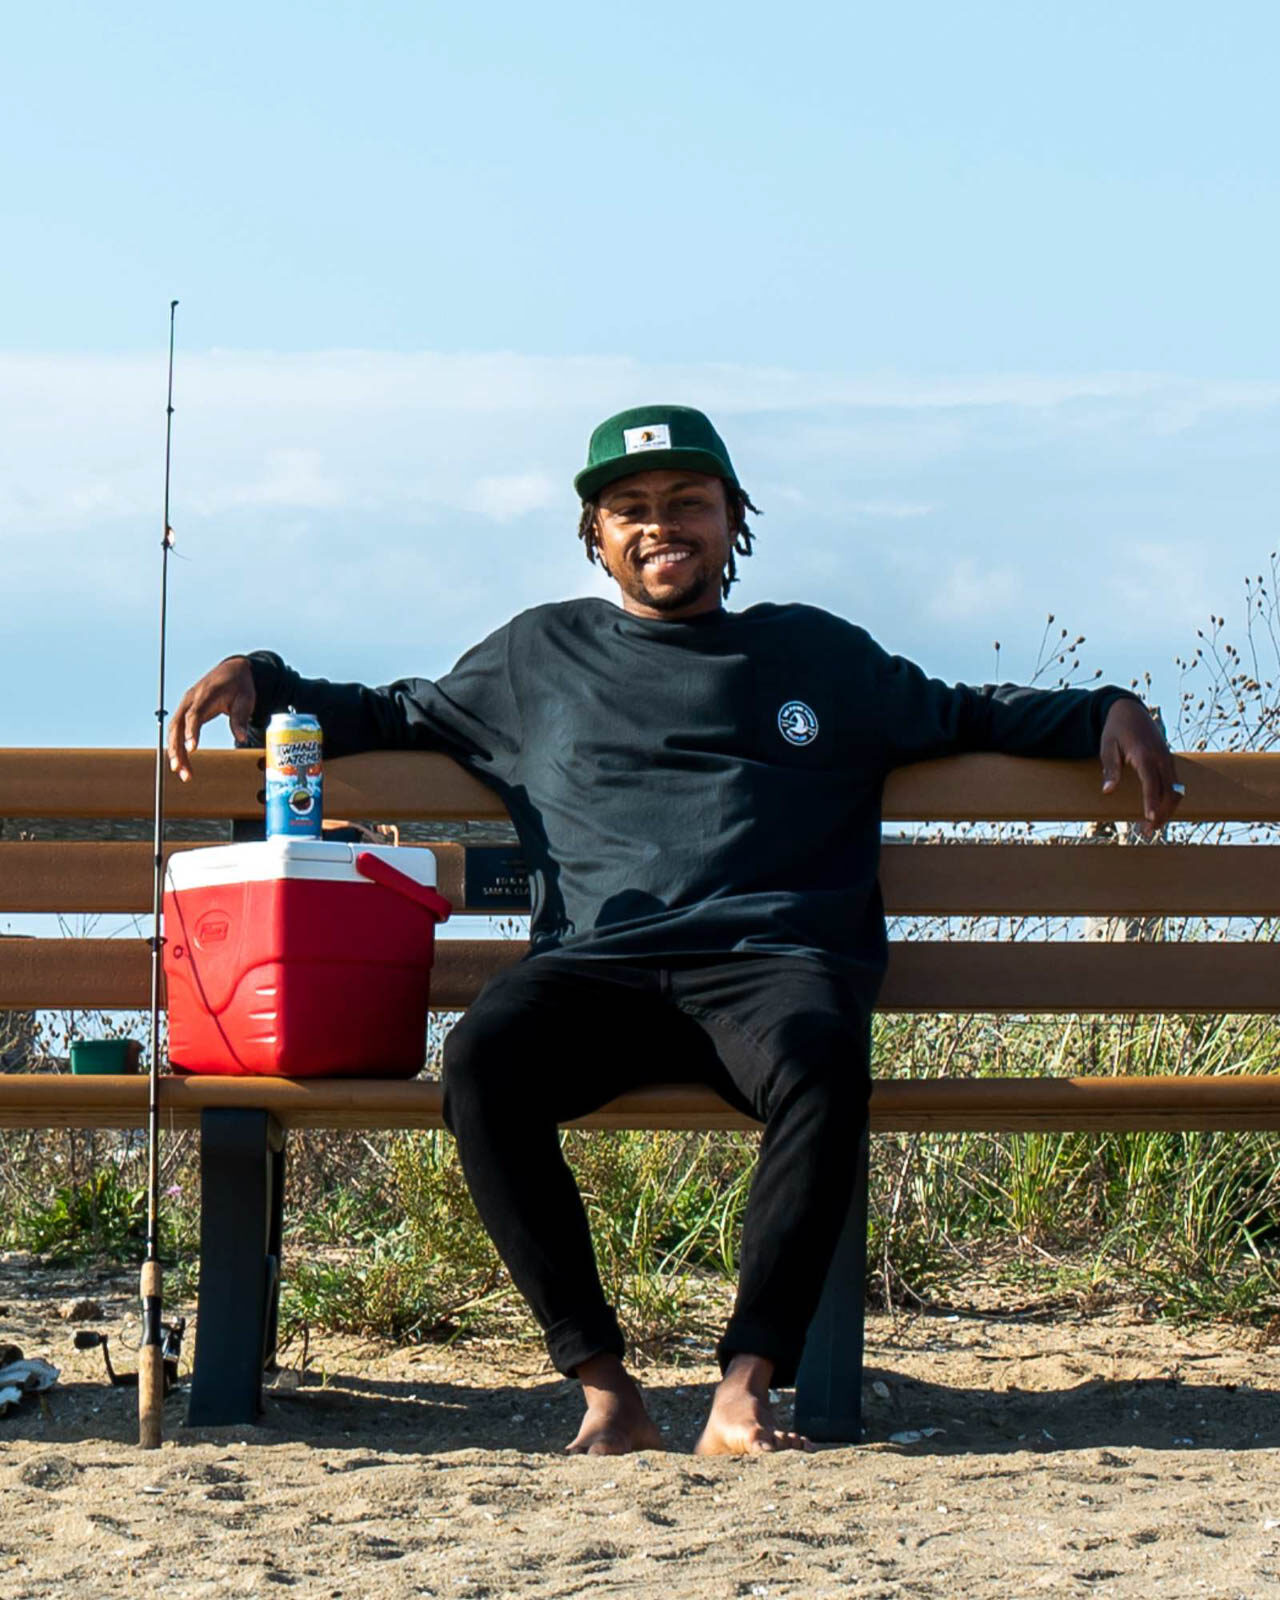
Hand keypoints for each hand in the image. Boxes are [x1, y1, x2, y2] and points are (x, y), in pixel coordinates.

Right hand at [166, 656, 255, 781]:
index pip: (194, 715)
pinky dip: (177, 746)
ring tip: (182, 773)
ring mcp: (186, 705)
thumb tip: (242, 738)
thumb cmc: (240, 685)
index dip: (191, 732)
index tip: (191, 749)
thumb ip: (241, 718)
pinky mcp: (186, 711)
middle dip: (176, 749)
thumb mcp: (246, 700)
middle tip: (181, 770)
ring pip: (174, 730)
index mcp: (205, 695)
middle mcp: (190, 700)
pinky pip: (177, 730)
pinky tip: (181, 763)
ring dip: (175, 752)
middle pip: (178, 726)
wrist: (233, 670)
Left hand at [1100, 698, 1181, 832]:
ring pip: (1176, 790)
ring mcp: (1168, 760)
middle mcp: (1162, 758)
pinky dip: (1170, 800)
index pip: (1152, 783)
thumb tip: (1108, 790)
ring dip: (1167, 809)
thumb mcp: (1107, 746)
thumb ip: (1109, 768)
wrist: (1129, 710)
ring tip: (1152, 826)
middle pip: (1169, 791)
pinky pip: (1175, 785)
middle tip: (1147, 831)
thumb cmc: (1115, 729)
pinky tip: (1159, 811)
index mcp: (1145, 754)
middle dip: (1161, 813)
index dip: (1151, 802)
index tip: (1149, 819)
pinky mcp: (1169, 762)